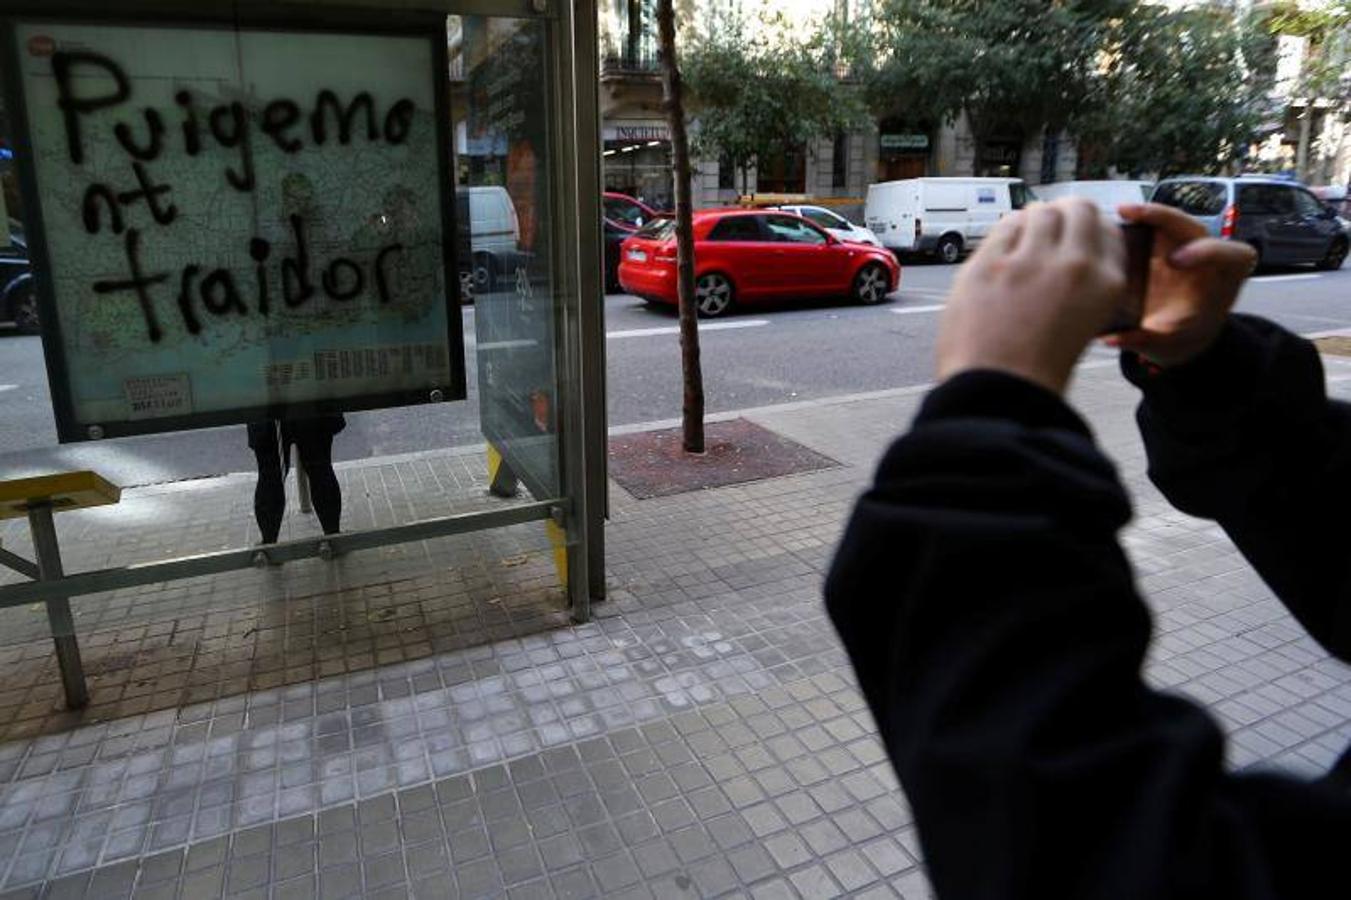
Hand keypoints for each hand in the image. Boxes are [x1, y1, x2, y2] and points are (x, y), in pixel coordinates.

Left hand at [936, 198, 1125, 395]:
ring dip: (1034, 218)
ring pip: (1040, 213)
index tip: (1077, 232)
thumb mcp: (1086, 323)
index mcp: (1106, 284)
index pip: (1108, 230)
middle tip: (1051, 223)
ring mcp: (1029, 262)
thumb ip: (1085, 285)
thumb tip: (1069, 250)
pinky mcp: (989, 264)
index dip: (1090, 227)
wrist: (1000, 392)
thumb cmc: (1038, 368)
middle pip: (1077, 209)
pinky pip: (1003, 227)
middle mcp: (1074, 265)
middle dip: (1064, 213)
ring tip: (1027, 232)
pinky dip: (1005, 231)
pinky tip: (1003, 245)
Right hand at [1107, 203, 1255, 366]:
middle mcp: (1208, 257)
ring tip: (1123, 211)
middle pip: (1195, 227)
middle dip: (1167, 217)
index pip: (1231, 254)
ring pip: (1174, 221)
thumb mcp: (1170, 345)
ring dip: (1150, 213)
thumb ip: (1145, 341)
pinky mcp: (1166, 245)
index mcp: (1224, 279)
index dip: (1207, 252)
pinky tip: (1119, 218)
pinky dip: (1138, 219)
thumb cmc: (1184, 336)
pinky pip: (1156, 226)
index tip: (1175, 261)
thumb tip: (1112, 338)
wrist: (1181, 333)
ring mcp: (1186, 247)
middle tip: (1134, 216)